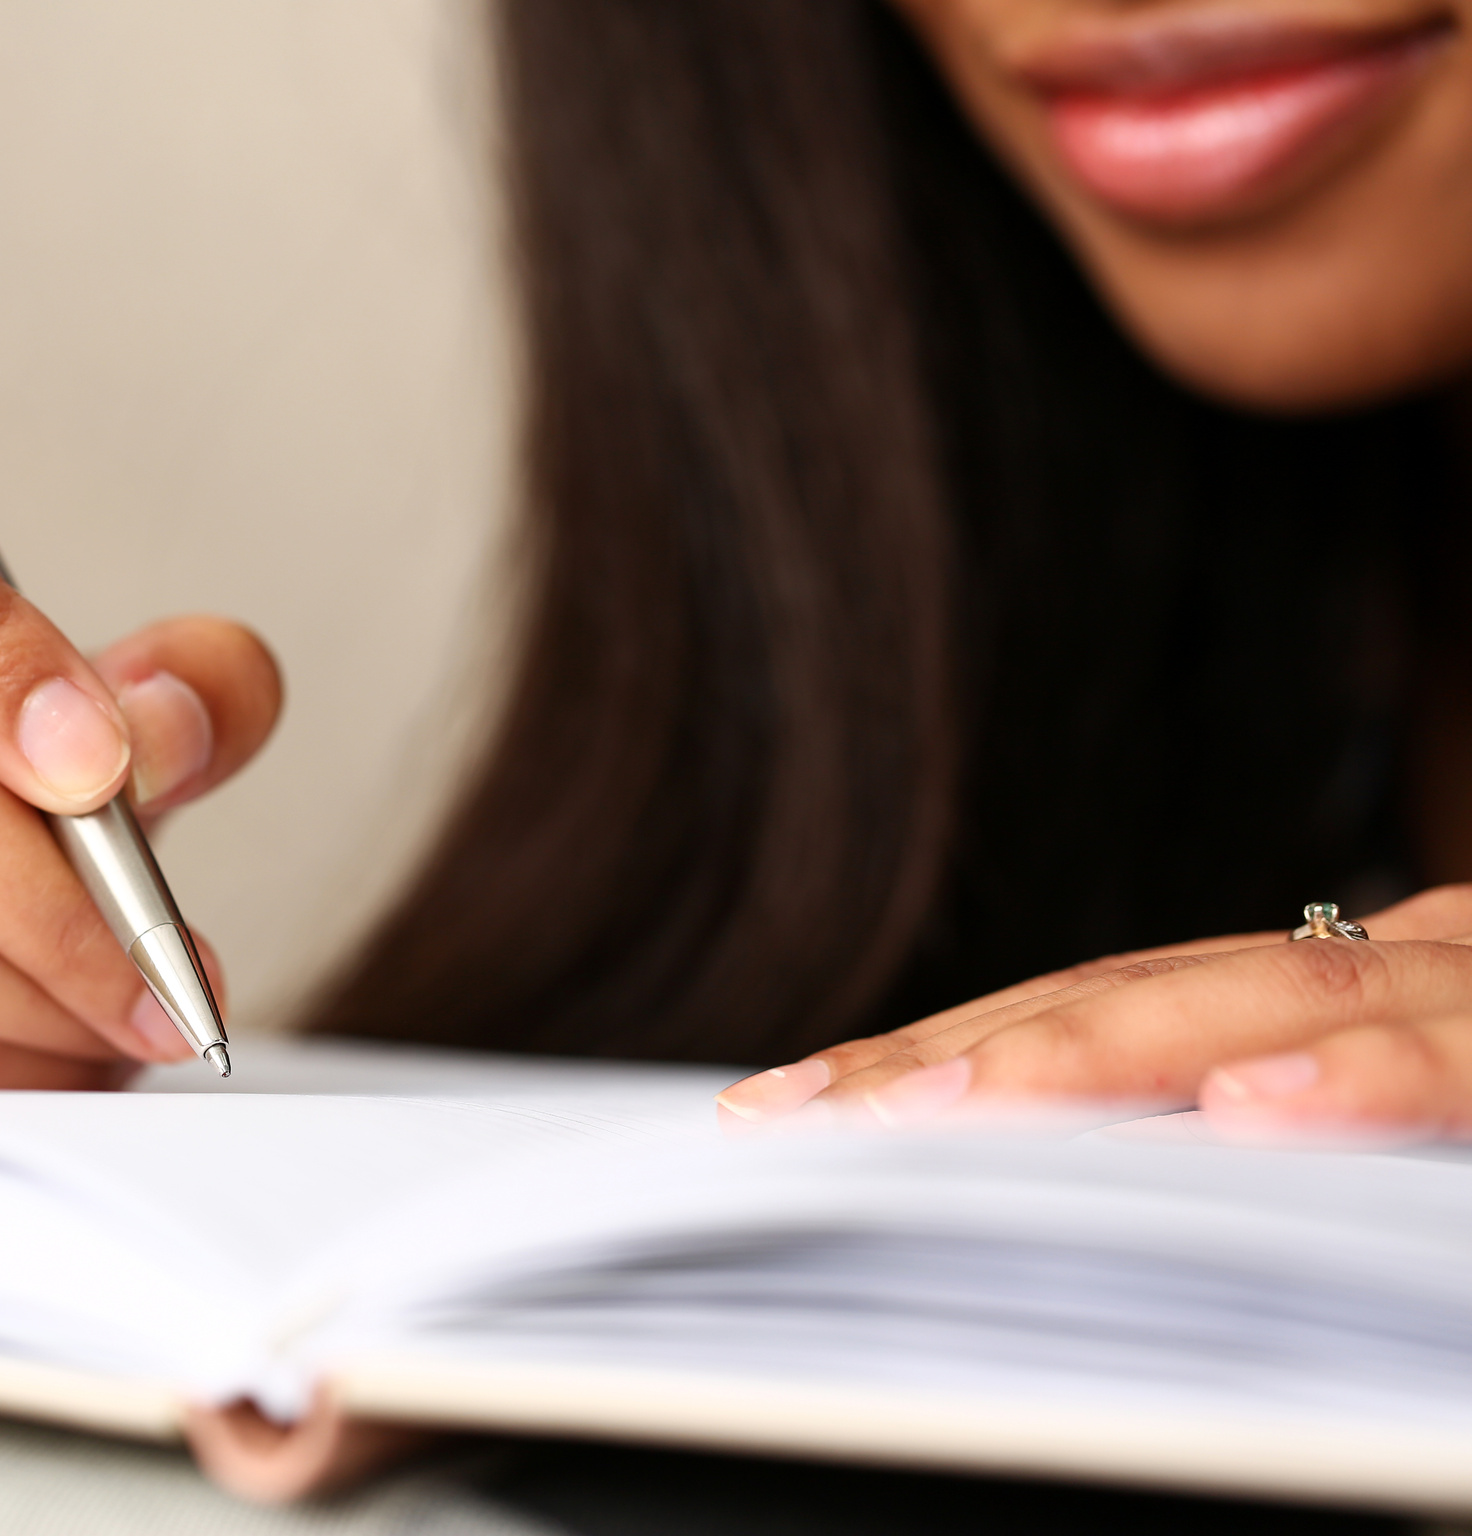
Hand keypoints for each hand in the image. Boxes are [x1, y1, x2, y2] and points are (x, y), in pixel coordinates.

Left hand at [715, 885, 1471, 1144]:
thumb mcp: (1419, 1108)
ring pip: (1306, 1002)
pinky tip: (1261, 1111)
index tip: (788, 1110)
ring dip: (1109, 1056)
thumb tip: (1142, 1170)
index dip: (951, 1049)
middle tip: (796, 1121)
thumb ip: (1306, 1115)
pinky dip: (1381, 1082)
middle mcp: (1436, 965)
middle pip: (1163, 992)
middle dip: (969, 1057)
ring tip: (939, 1114)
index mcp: (1373, 986)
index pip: (1122, 1003)